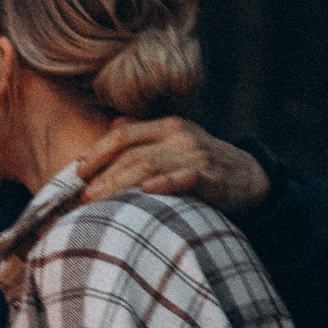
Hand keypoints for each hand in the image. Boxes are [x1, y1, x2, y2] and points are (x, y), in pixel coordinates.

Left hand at [77, 118, 270, 214]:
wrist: (250, 177)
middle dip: (105, 174)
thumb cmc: (204, 164)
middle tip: (83, 195)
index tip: (77, 170)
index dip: (98, 151)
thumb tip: (112, 125)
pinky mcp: (212, 176)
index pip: (124, 134)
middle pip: (133, 153)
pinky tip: (146, 192)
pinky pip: (186, 178)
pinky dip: (165, 184)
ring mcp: (196, 155)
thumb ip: (145, 135)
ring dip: (122, 183)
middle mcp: (180, 136)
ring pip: (152, 166)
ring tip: (100, 201)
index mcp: (167, 126)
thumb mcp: (175, 142)